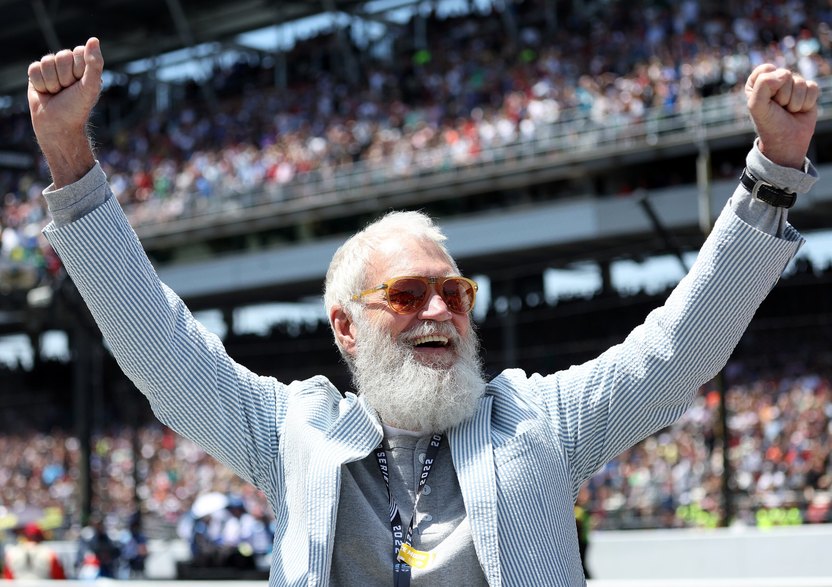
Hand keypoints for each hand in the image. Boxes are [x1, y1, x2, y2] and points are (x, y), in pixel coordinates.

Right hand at [28, 37, 103, 186]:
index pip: (78, 52)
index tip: (81, 84)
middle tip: (68, 91)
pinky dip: (40, 83)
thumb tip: (94, 39)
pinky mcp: (37, 74)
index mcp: (85, 66)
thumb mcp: (90, 87)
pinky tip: (46, 92)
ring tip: (57, 93)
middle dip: (64, 77)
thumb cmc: (77, 108)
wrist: (58, 125)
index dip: (78, 69)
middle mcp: (69, 65)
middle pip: (61, 56)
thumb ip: (94, 64)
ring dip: (52, 82)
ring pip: (46, 61)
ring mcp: (52, 69)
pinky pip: (34, 68)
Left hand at [745, 64, 818, 168]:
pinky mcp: (808, 91)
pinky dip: (807, 102)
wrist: (786, 141)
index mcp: (757, 83)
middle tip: (779, 109)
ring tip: (788, 111)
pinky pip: (812, 87)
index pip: (765, 69)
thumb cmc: (769, 124)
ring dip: (795, 101)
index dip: (768, 85)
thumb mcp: (756, 106)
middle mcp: (775, 81)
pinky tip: (800, 110)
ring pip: (799, 82)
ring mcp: (792, 85)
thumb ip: (762, 85)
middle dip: (783, 95)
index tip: (766, 101)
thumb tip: (784, 74)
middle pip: (785, 74)